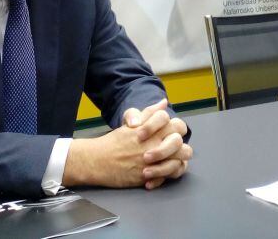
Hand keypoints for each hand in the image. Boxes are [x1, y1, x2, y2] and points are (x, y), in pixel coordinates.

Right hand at [64, 100, 191, 189]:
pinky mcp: (148, 176)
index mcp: (152, 129)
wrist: (97, 161)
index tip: (170, 134)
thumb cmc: (115, 141)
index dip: (177, 128)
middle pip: (179, 141)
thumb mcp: (132, 123)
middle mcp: (154, 143)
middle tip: (174, 150)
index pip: (176, 124)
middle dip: (179, 146)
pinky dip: (168, 175)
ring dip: (177, 161)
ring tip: (170, 162)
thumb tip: (164, 102)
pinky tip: (162, 174)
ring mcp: (152, 160)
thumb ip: (150, 112)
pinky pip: (168, 176)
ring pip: (178, 160)